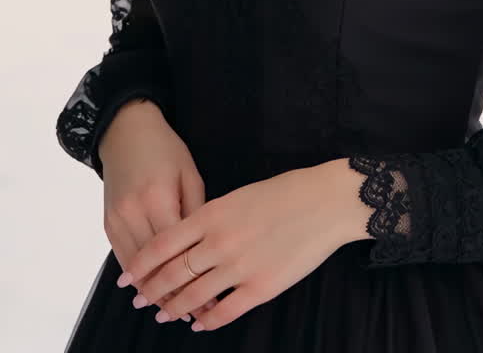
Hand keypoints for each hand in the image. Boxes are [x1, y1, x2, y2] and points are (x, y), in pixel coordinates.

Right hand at [100, 100, 217, 324]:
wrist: (126, 131)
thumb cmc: (166, 150)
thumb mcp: (190, 174)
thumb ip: (196, 212)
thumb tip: (204, 249)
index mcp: (158, 198)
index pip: (175, 251)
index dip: (192, 279)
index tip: (210, 300)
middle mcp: (133, 213)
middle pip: (154, 266)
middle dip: (174, 294)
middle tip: (196, 316)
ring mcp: (117, 220)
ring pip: (136, 268)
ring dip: (154, 292)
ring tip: (176, 312)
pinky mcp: (108, 224)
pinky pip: (123, 258)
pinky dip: (137, 277)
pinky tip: (151, 292)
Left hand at [115, 163, 348, 331]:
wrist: (323, 203)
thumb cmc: (285, 192)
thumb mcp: (239, 196)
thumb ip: (211, 218)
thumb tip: (189, 241)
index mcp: (212, 214)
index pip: (163, 245)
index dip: (141, 265)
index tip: (127, 278)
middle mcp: (219, 242)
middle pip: (173, 274)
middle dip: (151, 290)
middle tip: (139, 300)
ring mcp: (239, 267)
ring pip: (194, 295)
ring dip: (174, 307)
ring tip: (162, 313)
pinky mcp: (260, 288)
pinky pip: (224, 311)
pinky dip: (207, 320)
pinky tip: (198, 323)